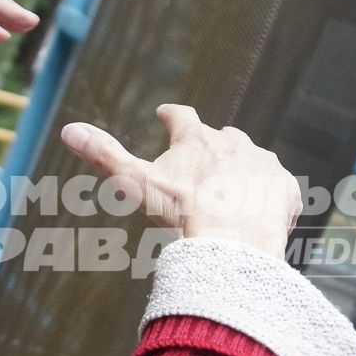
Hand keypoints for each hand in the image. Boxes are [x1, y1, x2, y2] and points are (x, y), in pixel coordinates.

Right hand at [59, 104, 301, 258]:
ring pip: (253, 161)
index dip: (172, 115)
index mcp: (197, 138)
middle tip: (204, 163)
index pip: (181, 116)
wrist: (235, 241)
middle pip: (223, 136)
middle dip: (213, 146)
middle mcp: (234, 142)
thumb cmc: (182, 212)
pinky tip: (258, 214)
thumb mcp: (136, 183)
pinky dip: (268, 197)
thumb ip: (105, 155)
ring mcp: (264, 164)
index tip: (165, 113)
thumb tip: (68, 130)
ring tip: (234, 194)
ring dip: (243, 172)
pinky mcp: (286, 188)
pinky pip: (278, 189)